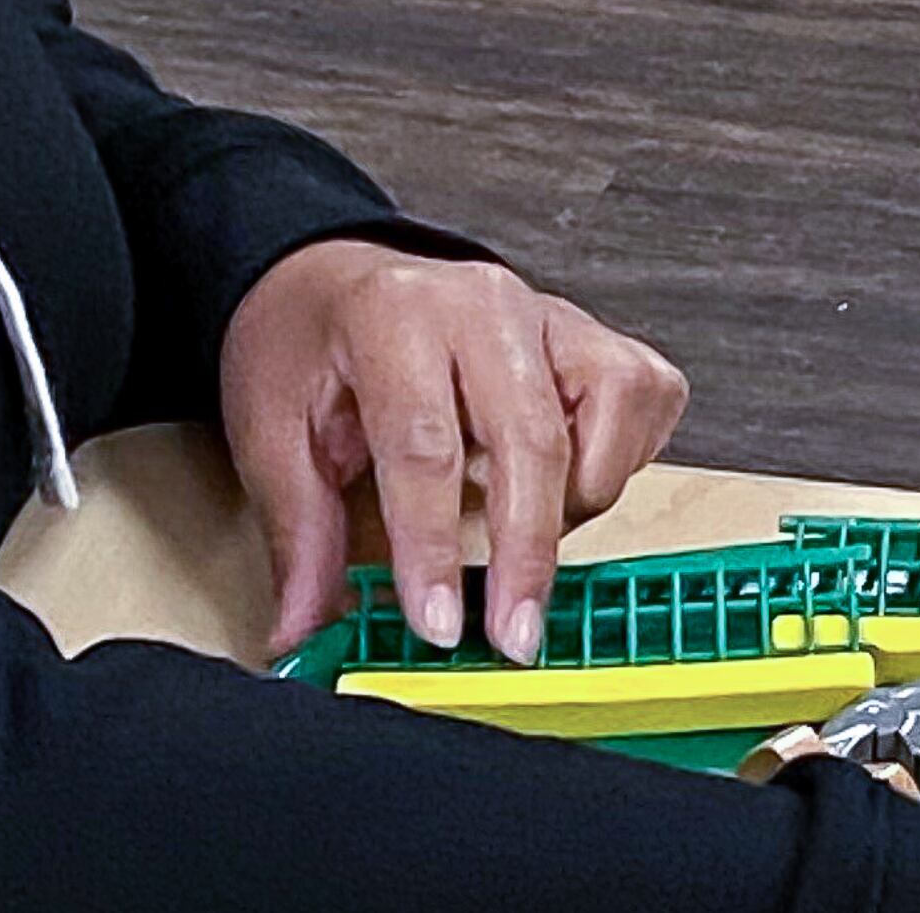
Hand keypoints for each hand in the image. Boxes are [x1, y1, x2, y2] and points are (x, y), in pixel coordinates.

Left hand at [222, 237, 688, 661]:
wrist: (337, 279)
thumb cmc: (310, 350)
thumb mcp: (273, 434)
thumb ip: (301, 538)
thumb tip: (304, 639)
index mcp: (393, 316)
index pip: (425, 444)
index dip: (433, 547)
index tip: (439, 627)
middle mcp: (485, 302)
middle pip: (532, 438)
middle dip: (527, 553)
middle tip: (514, 639)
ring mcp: (550, 311)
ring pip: (611, 414)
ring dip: (579, 498)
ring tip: (520, 530)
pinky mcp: (595, 330)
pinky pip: (646, 399)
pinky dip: (619, 457)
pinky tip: (564, 479)